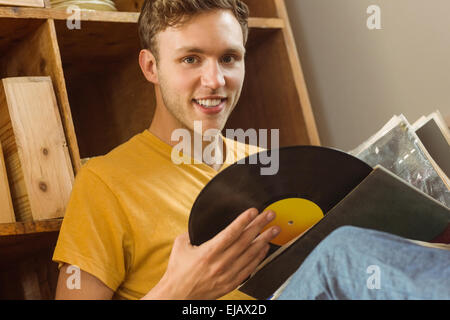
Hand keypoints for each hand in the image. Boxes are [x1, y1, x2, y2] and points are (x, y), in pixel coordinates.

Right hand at [142, 208, 279, 299]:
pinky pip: (249, 268)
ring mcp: (227, 274)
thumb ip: (190, 233)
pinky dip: (259, 257)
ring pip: (250, 254)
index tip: (254, 211)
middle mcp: (220, 263)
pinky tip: (265, 248)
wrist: (178, 296)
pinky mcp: (230, 283)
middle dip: (259, 225)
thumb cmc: (178, 272)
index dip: (244, 220)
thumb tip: (197, 225)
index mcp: (208, 252)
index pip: (231, 232)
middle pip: (245, 241)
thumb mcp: (180, 246)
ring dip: (264, 240)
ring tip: (274, 230)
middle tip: (270, 215)